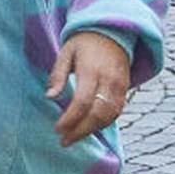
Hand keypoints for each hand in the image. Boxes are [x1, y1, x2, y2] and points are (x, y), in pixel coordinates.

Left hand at [46, 31, 131, 146]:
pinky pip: (117, 112)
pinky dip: (103, 123)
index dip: (70, 119)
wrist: (113, 32)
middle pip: (97, 114)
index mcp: (92, 71)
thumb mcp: (66, 53)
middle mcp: (109, 80)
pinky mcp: (125, 90)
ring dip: (91, 130)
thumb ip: (58, 75)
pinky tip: (89, 129)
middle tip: (64, 141)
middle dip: (80, 131)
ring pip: (109, 116)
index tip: (58, 129)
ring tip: (74, 138)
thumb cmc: (84, 43)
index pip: (82, 102)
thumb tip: (49, 97)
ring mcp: (120, 86)